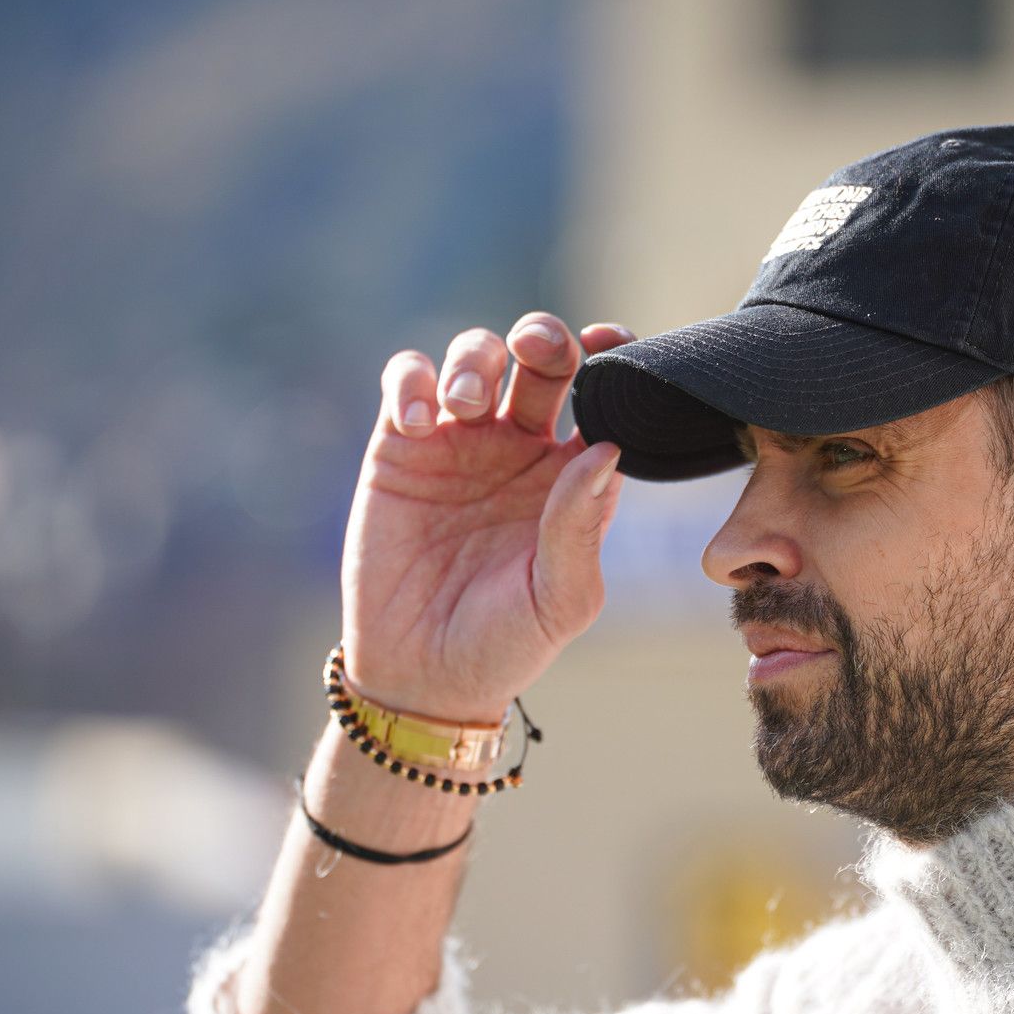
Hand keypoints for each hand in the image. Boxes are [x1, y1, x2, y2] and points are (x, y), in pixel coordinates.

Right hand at [340, 315, 634, 720]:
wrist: (421, 676)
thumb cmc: (505, 644)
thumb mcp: (560, 598)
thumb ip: (581, 527)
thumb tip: (606, 448)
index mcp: (573, 477)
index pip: (603, 399)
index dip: (613, 360)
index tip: (613, 346)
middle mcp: (521, 449)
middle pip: (541, 360)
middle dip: (545, 337)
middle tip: (537, 347)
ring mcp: (460, 443)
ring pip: (476, 356)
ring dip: (475, 358)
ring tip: (465, 405)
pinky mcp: (401, 447)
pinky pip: (408, 382)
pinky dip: (413, 382)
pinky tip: (419, 421)